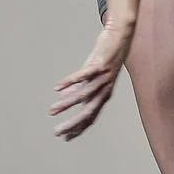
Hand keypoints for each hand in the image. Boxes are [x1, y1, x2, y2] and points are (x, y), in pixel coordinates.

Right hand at [50, 22, 133, 140]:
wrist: (120, 36)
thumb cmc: (104, 58)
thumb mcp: (91, 76)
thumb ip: (80, 88)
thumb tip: (63, 96)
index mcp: (103, 94)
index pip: (91, 117)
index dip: (79, 128)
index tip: (65, 137)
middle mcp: (105, 89)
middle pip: (88, 111)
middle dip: (72, 123)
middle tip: (57, 132)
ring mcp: (103, 77)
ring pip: (84, 94)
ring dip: (67, 104)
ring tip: (52, 110)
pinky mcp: (100, 64)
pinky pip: (84, 75)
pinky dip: (70, 82)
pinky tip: (58, 88)